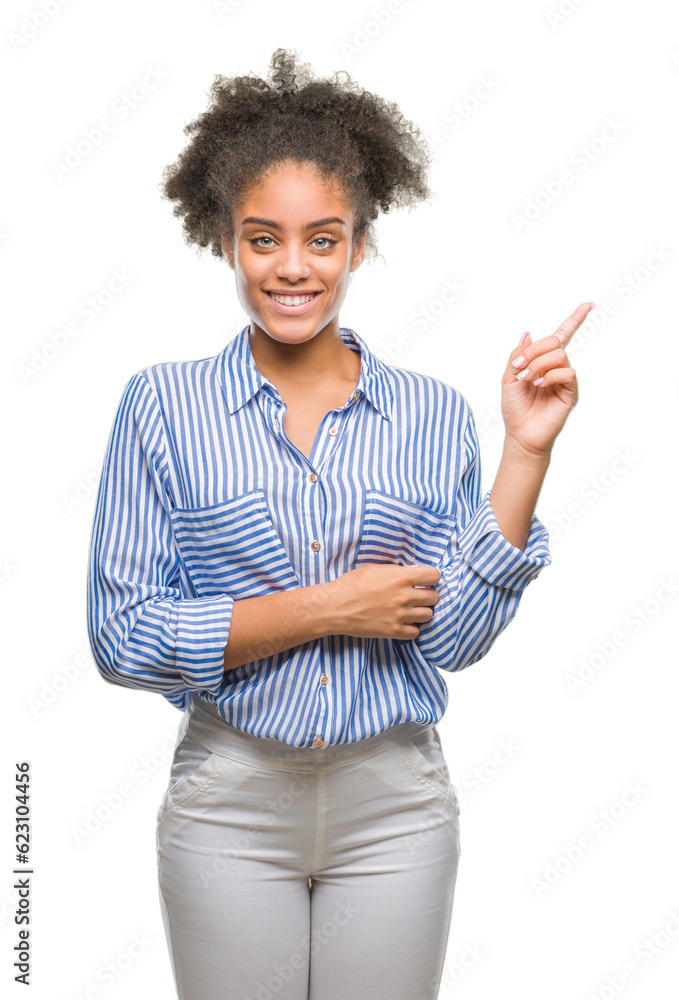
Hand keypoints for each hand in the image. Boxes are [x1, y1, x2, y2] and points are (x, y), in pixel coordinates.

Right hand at [326, 563, 440, 640]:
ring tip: (410, 609)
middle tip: (417, 595)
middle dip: (427, 595)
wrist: (335, 606)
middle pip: (434, 597)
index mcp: (401, 577)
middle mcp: (404, 596)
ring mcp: (400, 615)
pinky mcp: (393, 631)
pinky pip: (415, 632)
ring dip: (421, 611)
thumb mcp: (375, 568)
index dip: (430, 577)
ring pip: (428, 615)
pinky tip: (402, 622)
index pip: (434, 576)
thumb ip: (397, 571)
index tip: (425, 580)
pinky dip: (411, 627)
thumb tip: (414, 573)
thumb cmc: (351, 584)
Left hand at [501, 301, 590, 457]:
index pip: (561, 336)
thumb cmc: (515, 409)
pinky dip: (550, 375)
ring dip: (539, 363)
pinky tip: (539, 384)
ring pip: (559, 355)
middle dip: (535, 350)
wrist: (520, 434)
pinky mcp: (571, 392)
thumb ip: (517, 355)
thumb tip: (528, 333)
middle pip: (555, 341)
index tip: (589, 305)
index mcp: (543, 361)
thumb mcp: (508, 378)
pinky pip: (567, 372)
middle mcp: (557, 367)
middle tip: (520, 366)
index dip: (575, 320)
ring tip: (528, 379)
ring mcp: (565, 379)